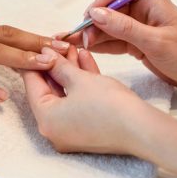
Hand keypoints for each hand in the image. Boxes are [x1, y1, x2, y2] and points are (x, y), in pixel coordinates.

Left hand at [23, 47, 144, 153]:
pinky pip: (77, 102)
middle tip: (58, 46)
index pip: (32, 85)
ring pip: (65, 94)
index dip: (34, 62)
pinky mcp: (87, 129)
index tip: (35, 47)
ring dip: (70, 71)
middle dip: (56, 64)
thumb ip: (58, 66)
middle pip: (49, 89)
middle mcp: (54, 130)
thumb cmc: (109, 105)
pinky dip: (80, 84)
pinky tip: (85, 61)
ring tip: (73, 49)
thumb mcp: (79, 79)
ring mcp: (71, 131)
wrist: (145, 130)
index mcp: (46, 120)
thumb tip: (45, 55)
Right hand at [57, 0, 176, 91]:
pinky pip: (111, 40)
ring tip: (78, 45)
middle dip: (93, 20)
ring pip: (106, 24)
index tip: (92, 15)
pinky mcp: (133, 43)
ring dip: (91, 34)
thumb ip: (124, 27)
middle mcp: (140, 10)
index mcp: (150, 0)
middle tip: (83, 37)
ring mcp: (135, 27)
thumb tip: (95, 13)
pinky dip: (99, 44)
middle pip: (108, 6)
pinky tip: (87, 49)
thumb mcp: (156, 41)